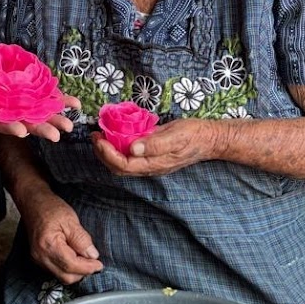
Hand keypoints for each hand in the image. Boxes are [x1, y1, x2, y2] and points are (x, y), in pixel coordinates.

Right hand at [0, 87, 79, 142]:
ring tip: (70, 125)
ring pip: (40, 115)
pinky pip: (48, 98)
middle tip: (56, 136)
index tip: (20, 131)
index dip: (9, 127)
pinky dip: (61, 100)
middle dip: (40, 129)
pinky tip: (76, 104)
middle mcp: (7, 115)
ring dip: (55, 119)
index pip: (0, 124)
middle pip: (25, 123)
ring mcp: (20, 106)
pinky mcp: (30, 96)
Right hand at [18, 192, 102, 284]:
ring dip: (75, 271)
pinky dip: (68, 267)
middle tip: (94, 261)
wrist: (33, 203)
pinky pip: (56, 270)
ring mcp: (38, 259)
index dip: (88, 267)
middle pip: (66, 276)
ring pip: (61, 276)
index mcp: (48, 245)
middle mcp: (40, 256)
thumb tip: (92, 255)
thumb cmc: (50, 208)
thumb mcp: (71, 220)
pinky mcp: (39, 259)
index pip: (71, 266)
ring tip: (84, 257)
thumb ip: (82, 239)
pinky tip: (74, 256)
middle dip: (82, 272)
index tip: (99, 264)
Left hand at [91, 118, 217, 176]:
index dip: (107, 153)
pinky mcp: (152, 156)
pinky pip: (130, 157)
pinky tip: (115, 136)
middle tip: (95, 136)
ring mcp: (151, 163)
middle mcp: (150, 167)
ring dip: (108, 152)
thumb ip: (155, 143)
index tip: (99, 138)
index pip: (123, 165)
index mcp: (154, 164)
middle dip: (103, 154)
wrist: (209, 139)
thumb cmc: (194, 135)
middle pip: (119, 168)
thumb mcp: (176, 135)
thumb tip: (133, 148)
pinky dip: (118, 148)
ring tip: (100, 136)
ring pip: (123, 164)